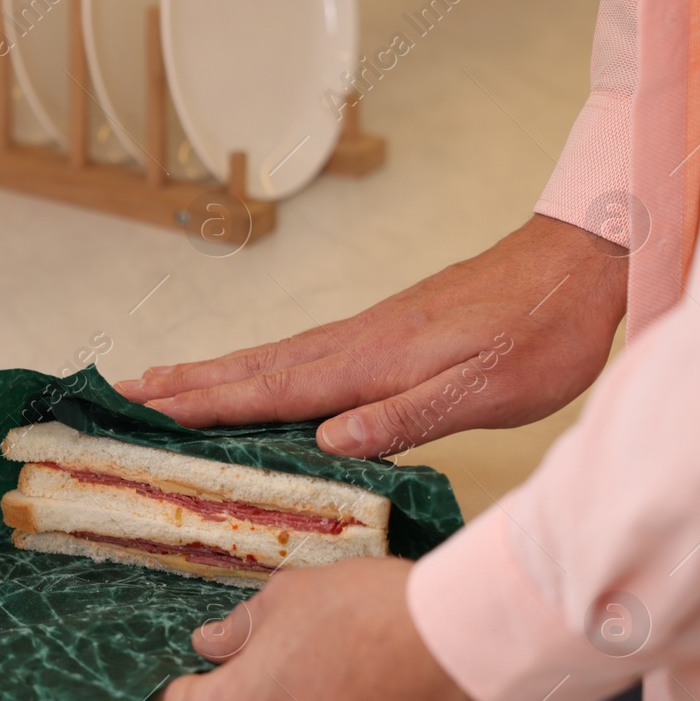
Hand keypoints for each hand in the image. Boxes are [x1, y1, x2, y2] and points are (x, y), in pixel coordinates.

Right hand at [116, 215, 626, 457]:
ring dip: (207, 372)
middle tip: (119, 393)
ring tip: (155, 382)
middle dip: (183, 383)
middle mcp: (355, 340)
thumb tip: (330, 440)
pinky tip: (244, 375)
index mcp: (373, 361)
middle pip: (251, 366)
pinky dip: (252, 365)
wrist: (580, 261)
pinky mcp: (381, 330)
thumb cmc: (544, 332)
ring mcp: (364, 331)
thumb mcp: (491, 390)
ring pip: (268, 356)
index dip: (204, 404)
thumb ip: (410, 415)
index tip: (144, 410)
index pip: (271, 388)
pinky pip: (296, 353)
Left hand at [155, 558, 516, 700]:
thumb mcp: (283, 599)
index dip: (180, 674)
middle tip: (260, 640)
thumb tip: (215, 643)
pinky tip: (348, 673)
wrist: (460, 652)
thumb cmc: (364, 618)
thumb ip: (239, 628)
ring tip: (314, 650)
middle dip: (235, 687)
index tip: (192, 653)